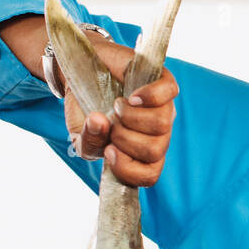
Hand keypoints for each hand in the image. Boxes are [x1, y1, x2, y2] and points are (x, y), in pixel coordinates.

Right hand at [63, 35, 178, 187]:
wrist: (81, 74)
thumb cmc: (86, 109)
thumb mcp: (79, 135)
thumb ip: (89, 143)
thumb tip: (100, 122)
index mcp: (140, 154)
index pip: (149, 175)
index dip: (128, 169)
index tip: (108, 150)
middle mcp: (157, 134)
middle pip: (155, 150)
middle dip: (125, 140)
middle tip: (111, 125)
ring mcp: (164, 107)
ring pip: (161, 124)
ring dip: (131, 117)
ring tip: (117, 107)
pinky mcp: (164, 81)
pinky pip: (169, 93)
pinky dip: (149, 96)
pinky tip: (132, 96)